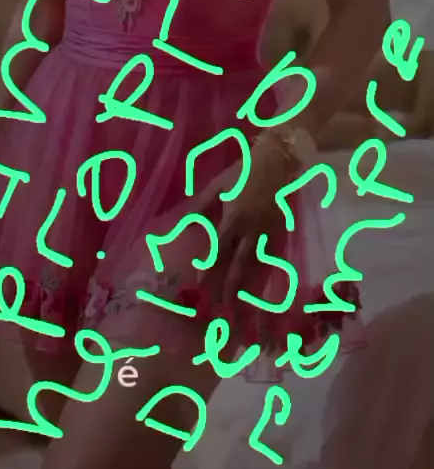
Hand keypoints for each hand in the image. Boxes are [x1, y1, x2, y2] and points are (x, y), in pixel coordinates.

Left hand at [194, 143, 288, 303]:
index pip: (219, 249)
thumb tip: (186, 224)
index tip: (200, 285)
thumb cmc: (244, 171)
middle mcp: (252, 230)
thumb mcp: (219, 186)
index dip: (209, 267)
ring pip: (257, 265)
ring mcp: (269, 233)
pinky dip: (264, 274)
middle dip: (230, 287)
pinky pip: (271, 258)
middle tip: (221, 307)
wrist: (279, 161)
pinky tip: (260, 288)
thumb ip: (202, 207)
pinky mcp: (282, 232)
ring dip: (248, 286)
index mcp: (235, 218)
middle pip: (240, 264)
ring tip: (240, 305)